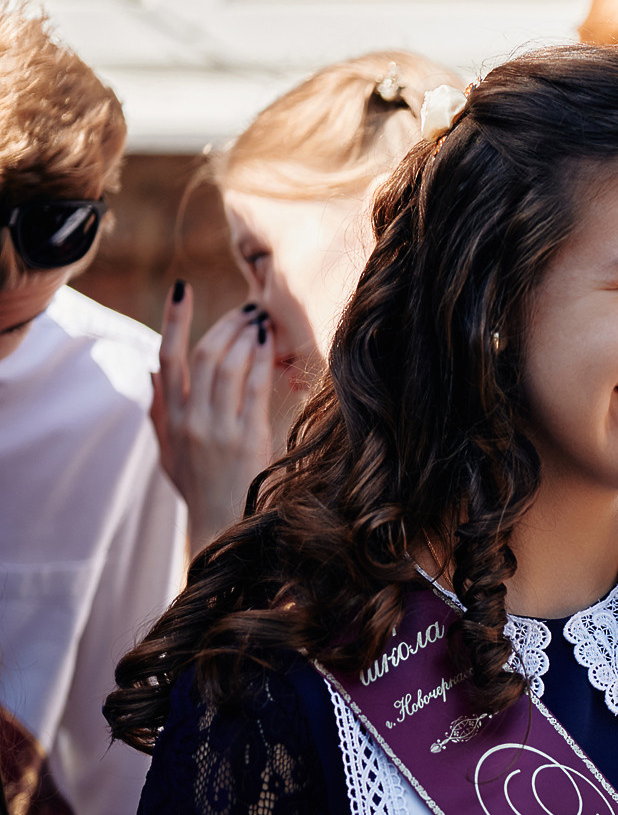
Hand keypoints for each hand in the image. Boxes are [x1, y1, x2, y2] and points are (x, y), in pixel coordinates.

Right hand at [151, 282, 276, 548]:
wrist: (221, 525)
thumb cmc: (196, 487)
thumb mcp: (168, 452)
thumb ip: (159, 411)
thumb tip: (152, 372)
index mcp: (170, 419)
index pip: (166, 358)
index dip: (173, 320)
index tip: (182, 289)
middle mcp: (190, 420)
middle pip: (202, 356)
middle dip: (224, 325)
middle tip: (245, 308)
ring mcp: (218, 429)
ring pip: (227, 368)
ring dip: (244, 338)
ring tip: (259, 321)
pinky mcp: (247, 439)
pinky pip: (253, 391)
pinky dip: (260, 363)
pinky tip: (269, 346)